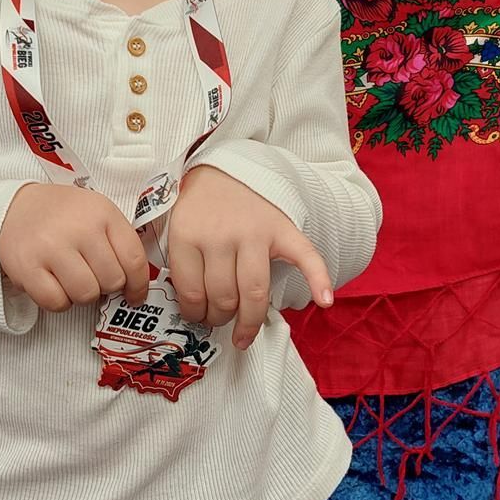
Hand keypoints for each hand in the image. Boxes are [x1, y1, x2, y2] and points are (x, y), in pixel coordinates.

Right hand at [0, 183, 149, 313]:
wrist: (13, 208)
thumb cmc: (62, 215)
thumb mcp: (97, 212)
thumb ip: (119, 242)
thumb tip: (136, 285)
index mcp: (102, 212)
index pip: (134, 259)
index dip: (138, 284)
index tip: (134, 295)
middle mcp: (79, 228)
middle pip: (111, 281)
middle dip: (105, 286)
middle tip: (92, 276)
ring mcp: (52, 247)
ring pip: (86, 295)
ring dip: (81, 294)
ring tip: (71, 278)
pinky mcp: (27, 267)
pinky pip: (57, 302)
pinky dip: (58, 301)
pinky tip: (54, 283)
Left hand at [167, 165, 333, 348]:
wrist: (223, 167)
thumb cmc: (197, 206)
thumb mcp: (175, 229)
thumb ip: (181, 264)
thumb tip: (192, 310)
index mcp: (188, 235)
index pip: (191, 292)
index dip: (193, 313)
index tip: (196, 317)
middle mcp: (222, 236)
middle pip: (223, 298)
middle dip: (219, 319)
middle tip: (218, 322)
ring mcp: (254, 233)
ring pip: (254, 292)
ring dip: (249, 321)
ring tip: (244, 331)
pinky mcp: (282, 228)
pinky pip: (304, 256)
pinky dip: (318, 279)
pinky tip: (324, 301)